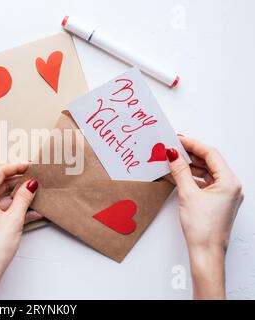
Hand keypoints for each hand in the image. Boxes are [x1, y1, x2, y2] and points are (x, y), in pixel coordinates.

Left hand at [0, 163, 40, 299]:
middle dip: (19, 182)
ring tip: (37, 195)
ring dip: (20, 197)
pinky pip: (2, 209)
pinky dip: (16, 209)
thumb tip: (31, 184)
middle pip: (0, 184)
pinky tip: (32, 211)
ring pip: (3, 198)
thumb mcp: (14, 219)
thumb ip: (24, 198)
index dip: (15, 167)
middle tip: (35, 179)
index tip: (29, 165)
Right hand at [166, 136, 243, 298]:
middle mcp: (231, 186)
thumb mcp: (187, 194)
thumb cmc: (202, 228)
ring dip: (190, 165)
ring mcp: (226, 194)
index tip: (177, 139)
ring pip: (207, 171)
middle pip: (210, 161)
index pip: (211, 154)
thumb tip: (172, 155)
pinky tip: (180, 175)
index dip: (192, 144)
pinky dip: (193, 176)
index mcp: (229, 182)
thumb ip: (180, 171)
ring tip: (173, 160)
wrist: (206, 252)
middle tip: (172, 148)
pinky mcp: (218, 201)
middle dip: (190, 154)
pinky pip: (206, 182)